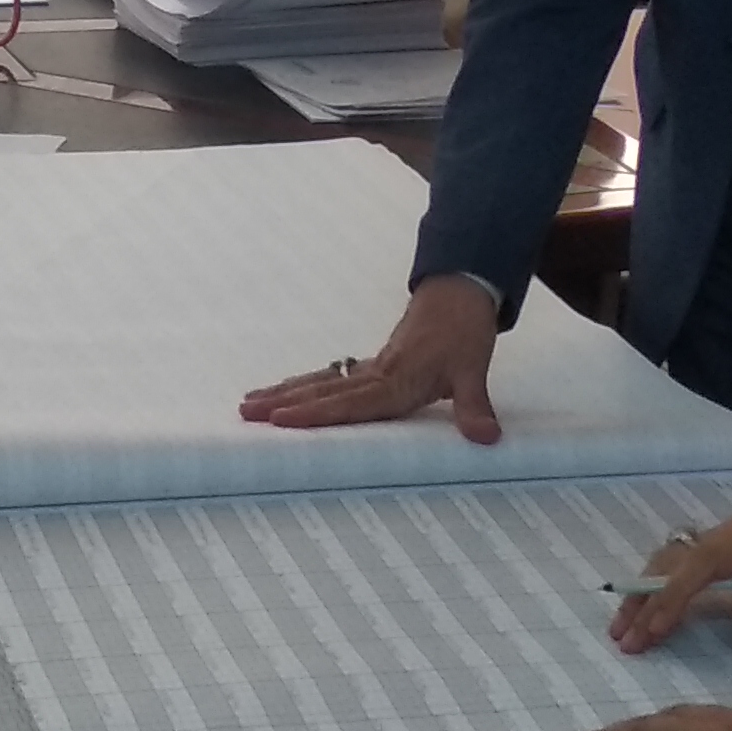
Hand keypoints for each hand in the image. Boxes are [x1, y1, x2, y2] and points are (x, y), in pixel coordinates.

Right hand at [238, 272, 503, 443]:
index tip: (282, 419)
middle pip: (324, 391)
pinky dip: (304, 386)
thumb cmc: (465, 332)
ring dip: (285, 393)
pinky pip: (330, 378)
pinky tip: (282, 393)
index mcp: (398, 380)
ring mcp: (371, 368)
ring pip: (320, 382)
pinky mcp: (372, 366)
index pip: (352, 403)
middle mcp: (377, 374)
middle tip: (245, 412)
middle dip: (283, 403)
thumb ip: (474, 407)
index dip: (317, 414)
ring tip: (248, 404)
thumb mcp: (474, 370)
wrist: (460, 291)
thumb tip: (486, 439)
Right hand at [606, 511, 731, 653]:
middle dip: (645, 598)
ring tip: (626, 632)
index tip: (650, 634)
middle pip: (676, 558)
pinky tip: (652, 615)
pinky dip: (664, 588)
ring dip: (648, 594)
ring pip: (675, 559)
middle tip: (622, 639)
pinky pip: (687, 565)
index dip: (670, 598)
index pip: (699, 565)